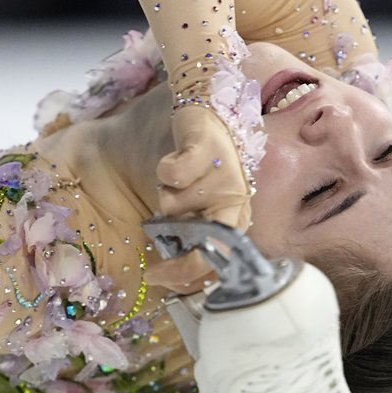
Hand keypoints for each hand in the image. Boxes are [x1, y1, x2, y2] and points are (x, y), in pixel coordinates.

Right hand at [150, 106, 251, 289]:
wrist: (211, 115)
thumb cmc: (204, 169)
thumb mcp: (204, 207)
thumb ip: (194, 235)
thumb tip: (172, 272)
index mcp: (237, 217)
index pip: (218, 259)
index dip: (183, 274)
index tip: (154, 277)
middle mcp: (235, 199)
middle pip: (203, 241)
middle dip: (174, 247)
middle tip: (156, 241)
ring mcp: (224, 174)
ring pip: (173, 205)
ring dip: (166, 194)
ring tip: (178, 180)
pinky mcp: (206, 147)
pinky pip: (171, 174)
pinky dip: (165, 169)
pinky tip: (174, 162)